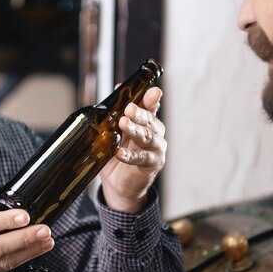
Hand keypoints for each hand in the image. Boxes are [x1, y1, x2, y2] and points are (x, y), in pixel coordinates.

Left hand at [100, 86, 165, 212]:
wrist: (118, 183)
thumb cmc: (118, 153)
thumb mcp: (116, 131)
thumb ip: (118, 112)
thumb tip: (118, 88)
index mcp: (147, 121)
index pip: (151, 107)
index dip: (151, 99)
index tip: (152, 92)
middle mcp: (155, 133)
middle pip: (150, 120)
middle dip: (140, 114)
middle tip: (129, 109)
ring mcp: (156, 149)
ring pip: (148, 137)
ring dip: (135, 130)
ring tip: (123, 124)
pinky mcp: (152, 165)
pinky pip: (142, 159)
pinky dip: (130, 156)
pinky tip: (119, 153)